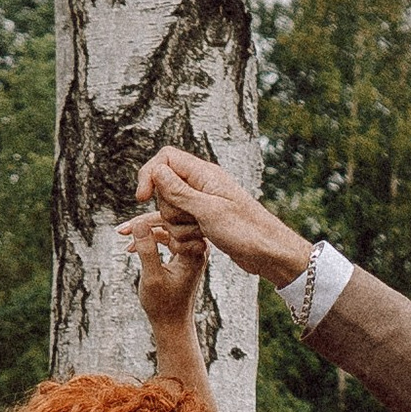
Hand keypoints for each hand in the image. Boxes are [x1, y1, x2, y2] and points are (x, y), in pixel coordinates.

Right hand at [124, 146, 312, 287]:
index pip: (165, 158)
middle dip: (169, 210)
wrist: (268, 252)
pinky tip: (201, 245)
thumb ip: (179, 191)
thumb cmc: (245, 230)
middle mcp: (201, 185)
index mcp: (204, 174)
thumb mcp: (208, 210)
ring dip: (179, 228)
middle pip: (163, 190)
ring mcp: (201, 204)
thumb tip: (156, 171)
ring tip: (202, 235)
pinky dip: (184, 239)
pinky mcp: (202, 221)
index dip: (149, 175)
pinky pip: (179, 227)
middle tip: (192, 220)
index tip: (142, 198)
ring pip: (169, 212)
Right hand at [125, 203, 206, 331]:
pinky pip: (166, 235)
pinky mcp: (184, 251)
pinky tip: (131, 248)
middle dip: (142, 224)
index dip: (146, 221)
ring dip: (143, 231)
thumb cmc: (163, 305)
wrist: (172, 323)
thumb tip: (138, 223)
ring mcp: (191, 247)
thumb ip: (146, 250)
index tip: (123, 229)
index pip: (172, 222)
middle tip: (120, 231)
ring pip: (165, 227)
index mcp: (195, 250)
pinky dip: (149, 239)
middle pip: (169, 221)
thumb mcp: (152, 277)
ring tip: (121, 237)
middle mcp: (197, 245)